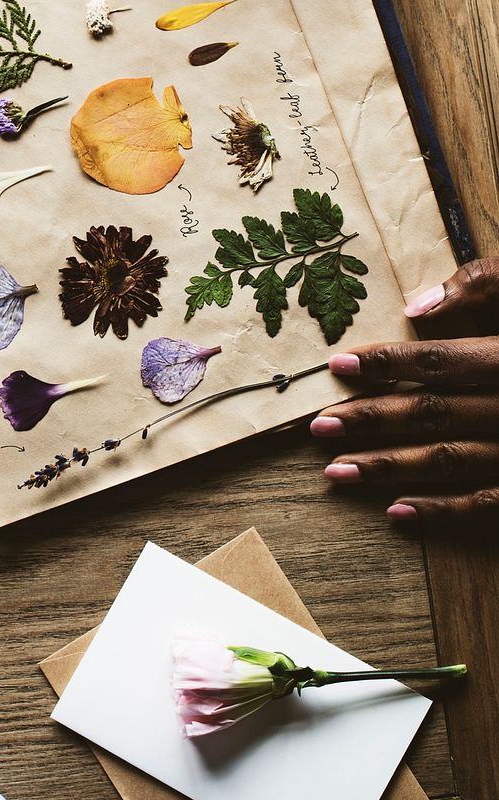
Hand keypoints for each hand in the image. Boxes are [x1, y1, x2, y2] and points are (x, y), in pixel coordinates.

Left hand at [311, 258, 498, 519]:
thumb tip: (419, 304)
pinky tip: (396, 514)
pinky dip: (443, 511)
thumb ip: (492, 286)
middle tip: (319, 427)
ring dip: (389, 468)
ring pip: (453, 461)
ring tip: (334, 473)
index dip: (387, 363)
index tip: (338, 365)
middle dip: (373, 420)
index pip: (443, 361)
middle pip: (437, 414)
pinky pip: (490, 503)